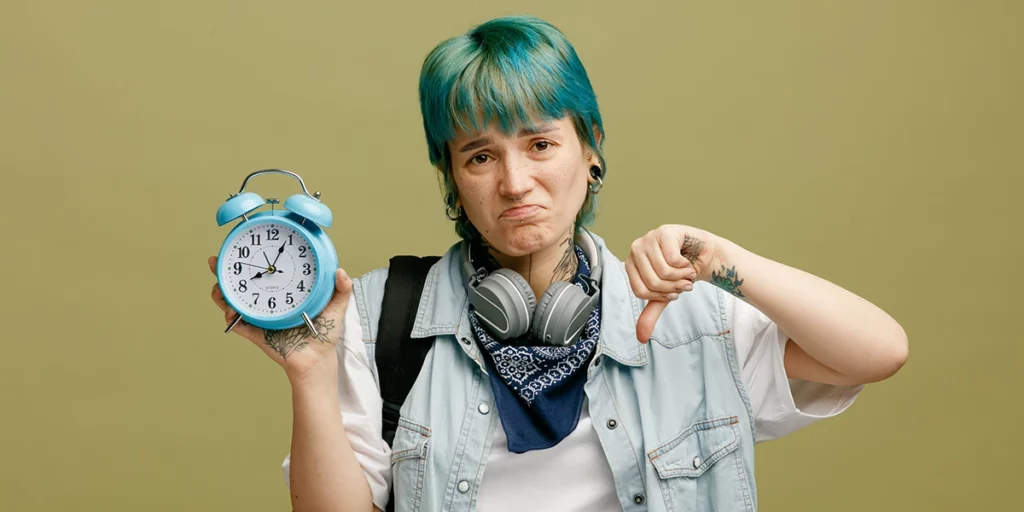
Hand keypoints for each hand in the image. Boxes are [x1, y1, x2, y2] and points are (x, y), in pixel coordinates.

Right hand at [209, 255, 352, 381]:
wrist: (319, 359)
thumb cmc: (325, 333)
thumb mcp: (336, 307)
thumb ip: (342, 289)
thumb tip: (341, 272)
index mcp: (283, 292)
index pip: (265, 271)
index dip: (252, 259)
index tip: (243, 245)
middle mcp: (268, 302)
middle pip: (242, 284)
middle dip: (225, 272)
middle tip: (215, 261)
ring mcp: (260, 318)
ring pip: (234, 303)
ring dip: (221, 294)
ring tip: (218, 287)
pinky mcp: (257, 334)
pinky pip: (239, 326)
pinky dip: (231, 318)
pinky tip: (230, 311)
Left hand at [625, 225, 720, 343]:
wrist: (703, 256)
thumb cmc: (680, 273)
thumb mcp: (664, 296)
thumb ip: (651, 314)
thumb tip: (640, 338)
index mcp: (630, 264)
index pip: (640, 291)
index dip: (661, 296)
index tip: (673, 292)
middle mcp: (636, 249)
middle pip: (652, 282)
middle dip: (674, 287)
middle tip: (683, 283)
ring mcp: (649, 238)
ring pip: (663, 271)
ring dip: (681, 277)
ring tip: (686, 273)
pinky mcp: (665, 232)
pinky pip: (672, 259)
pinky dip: (685, 266)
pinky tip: (687, 262)